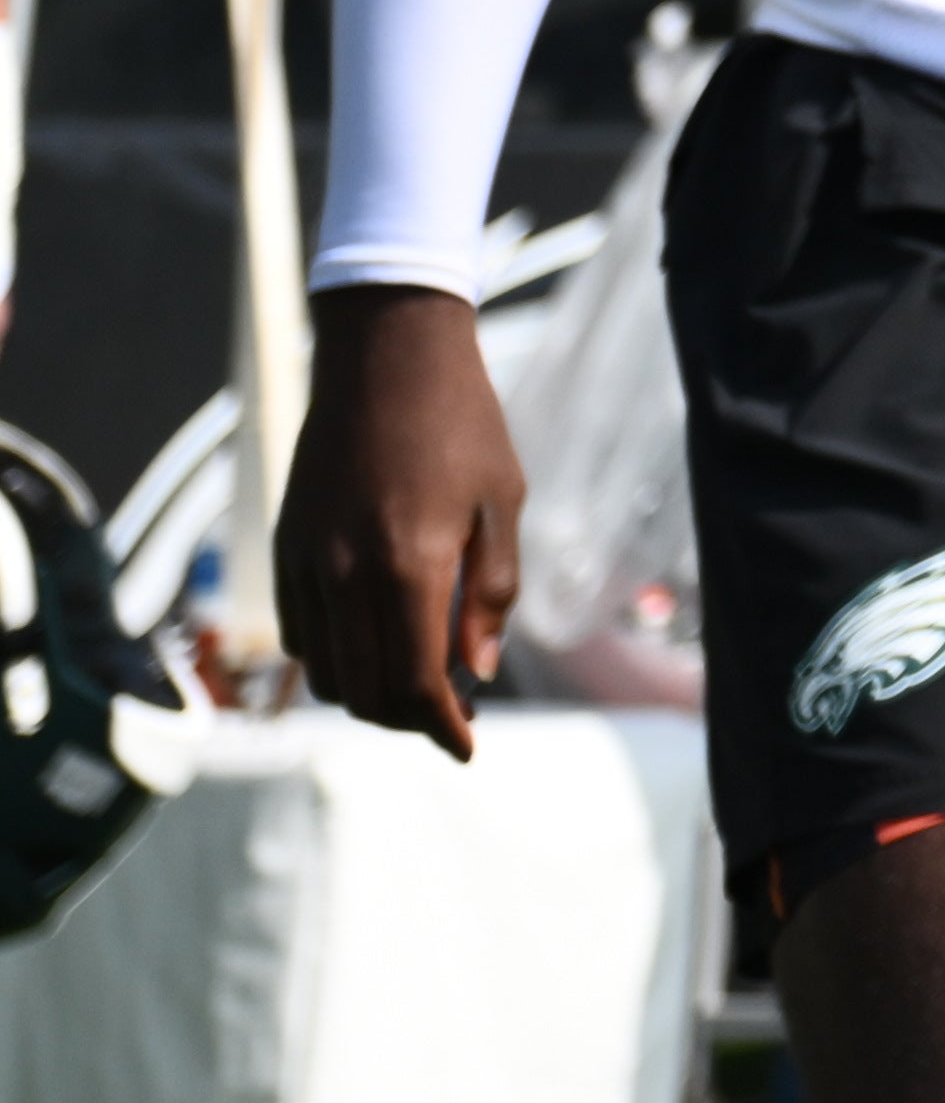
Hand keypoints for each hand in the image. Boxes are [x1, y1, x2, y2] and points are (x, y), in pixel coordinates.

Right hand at [290, 286, 525, 755]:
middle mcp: (345, 575)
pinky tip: (377, 639)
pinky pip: (300, 634)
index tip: (468, 745)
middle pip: (365, 692)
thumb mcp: (503, 504)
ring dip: (369, 693)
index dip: (442, 727)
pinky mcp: (283, 549)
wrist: (386, 357)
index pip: (415, 684)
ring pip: (326, 672)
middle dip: (409, 718)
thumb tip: (476, 674)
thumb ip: (490, 594)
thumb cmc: (462, 424)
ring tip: (419, 681)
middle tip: (451, 713)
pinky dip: (335, 656)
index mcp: (408, 566)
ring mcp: (305, 563)